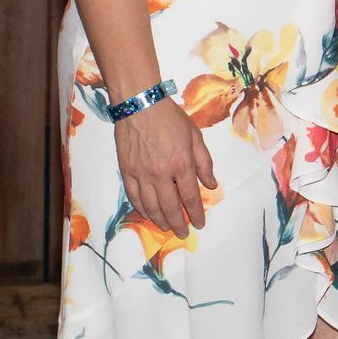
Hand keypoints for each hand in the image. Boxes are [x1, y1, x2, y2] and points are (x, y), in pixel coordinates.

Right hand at [115, 97, 217, 237]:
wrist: (140, 105)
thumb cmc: (171, 118)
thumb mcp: (195, 135)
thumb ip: (204, 162)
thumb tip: (211, 185)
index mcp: (181, 163)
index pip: (190, 197)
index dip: (196, 213)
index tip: (200, 223)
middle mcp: (161, 173)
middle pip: (170, 207)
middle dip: (178, 224)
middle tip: (183, 233)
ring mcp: (141, 174)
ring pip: (151, 206)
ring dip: (159, 220)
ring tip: (166, 227)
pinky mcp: (126, 172)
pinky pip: (134, 197)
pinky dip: (141, 209)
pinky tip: (147, 214)